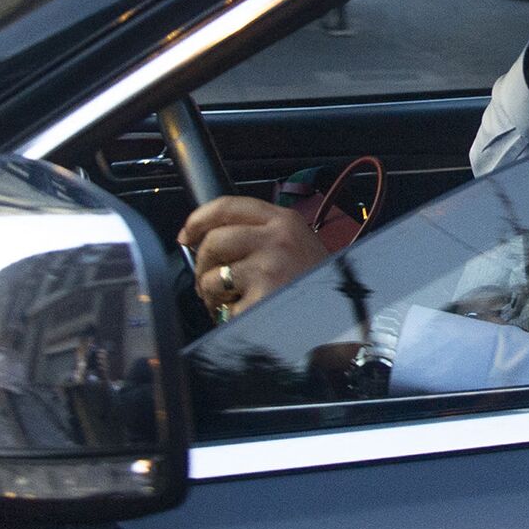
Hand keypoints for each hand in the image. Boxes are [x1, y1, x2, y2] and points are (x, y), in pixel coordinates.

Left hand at [178, 196, 328, 319]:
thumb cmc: (319, 287)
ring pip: (212, 276)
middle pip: (213, 241)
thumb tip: (211, 240)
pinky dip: (227, 318)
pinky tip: (244, 318)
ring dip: (212, 294)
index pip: (229, 206)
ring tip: (229, 303)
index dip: (199, 219)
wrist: (342, 322)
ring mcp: (269, 269)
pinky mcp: (261, 300)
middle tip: (209, 282)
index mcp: (285, 222)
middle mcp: (277, 239)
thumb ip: (262, 236)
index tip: (187, 234)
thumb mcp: (298, 246)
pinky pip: (223, 308)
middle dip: (202, 266)